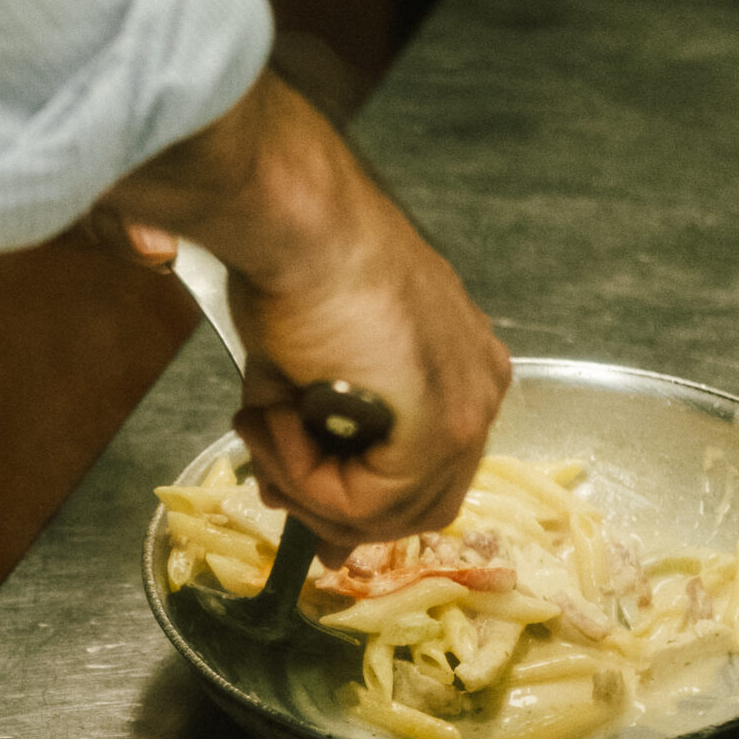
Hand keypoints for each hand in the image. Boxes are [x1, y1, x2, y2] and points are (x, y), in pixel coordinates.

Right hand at [99, 67, 508, 553]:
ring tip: (260, 427)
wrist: (301, 227)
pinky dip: (306, 476)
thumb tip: (279, 502)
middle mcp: (478, 389)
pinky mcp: (442, 431)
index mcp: (459, 366)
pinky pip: (367, 501)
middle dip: (330, 508)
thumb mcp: (301, 368)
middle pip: (416, 504)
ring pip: (387, 511)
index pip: (420, 472)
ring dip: (306, 487)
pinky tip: (276, 421)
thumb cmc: (297, 266)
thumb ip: (306, 439)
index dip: (349, 500)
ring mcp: (467, 411)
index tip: (285, 493)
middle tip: (269, 484)